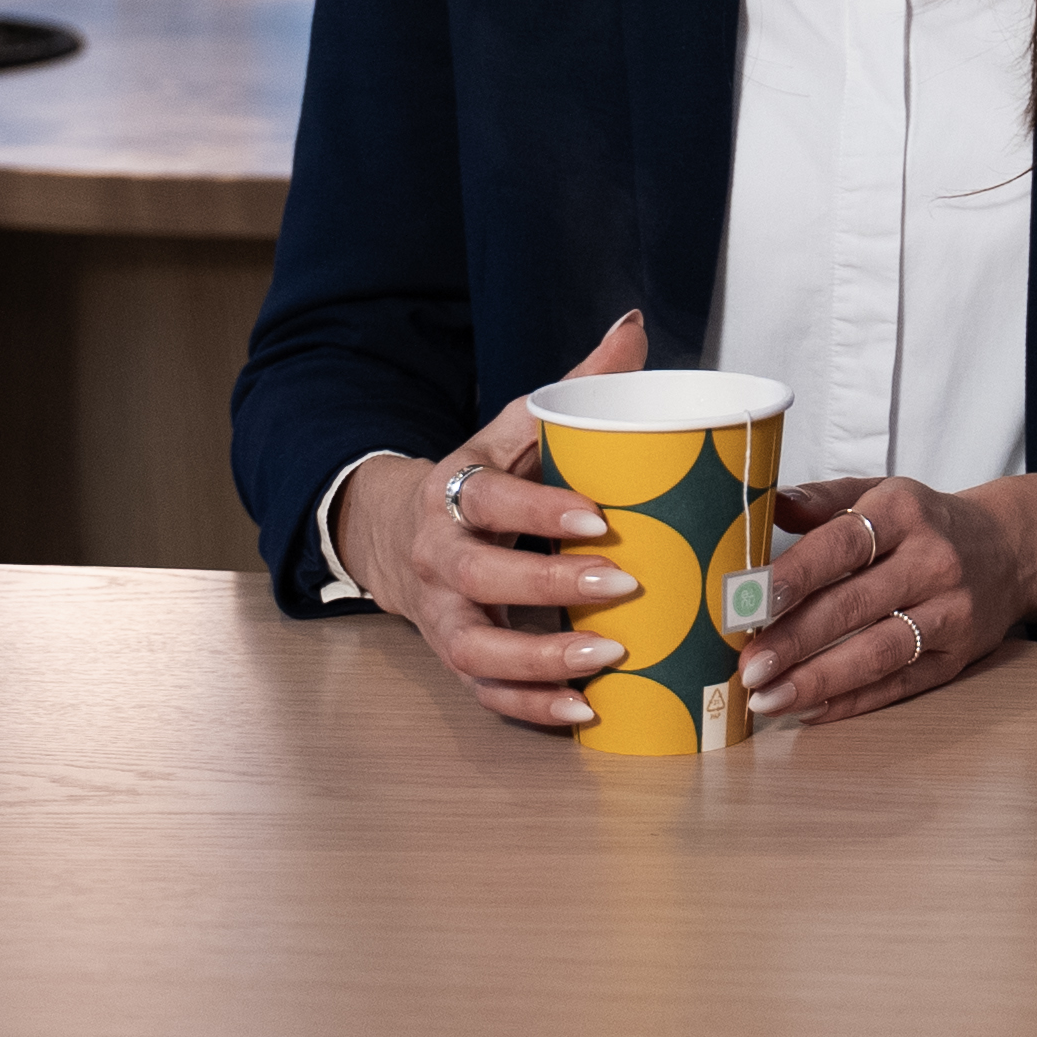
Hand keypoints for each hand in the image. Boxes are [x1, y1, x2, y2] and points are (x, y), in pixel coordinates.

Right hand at [331, 310, 655, 729]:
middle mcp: (439, 558)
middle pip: (483, 578)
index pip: (491, 499)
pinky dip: (533, 707)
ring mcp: (443, 615)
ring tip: (610, 658)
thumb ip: (576, 388)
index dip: (541, 510)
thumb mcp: (518, 428)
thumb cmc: (485, 480)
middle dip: (552, 585)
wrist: (401, 534)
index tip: (600, 518)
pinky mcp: (456, 659)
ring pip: (479, 648)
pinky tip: (587, 710)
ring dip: (543, 659)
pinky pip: (487, 692)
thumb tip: (635, 327)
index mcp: (455, 493)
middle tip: (626, 584)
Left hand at [730, 468, 1036, 724]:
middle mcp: (932, 560)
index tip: (749, 600)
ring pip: (878, 652)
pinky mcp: (957, 657)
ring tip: (767, 699)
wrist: (1011, 550)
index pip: (843, 544)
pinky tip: (809, 711)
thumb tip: (764, 504)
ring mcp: (950, 612)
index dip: (796, 574)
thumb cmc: (926, 523)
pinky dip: (851, 701)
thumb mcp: (881, 493)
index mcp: (904, 511)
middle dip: (795, 639)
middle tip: (748, 667)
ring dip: (818, 680)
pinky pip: (899, 685)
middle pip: (855, 604)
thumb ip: (823, 500)